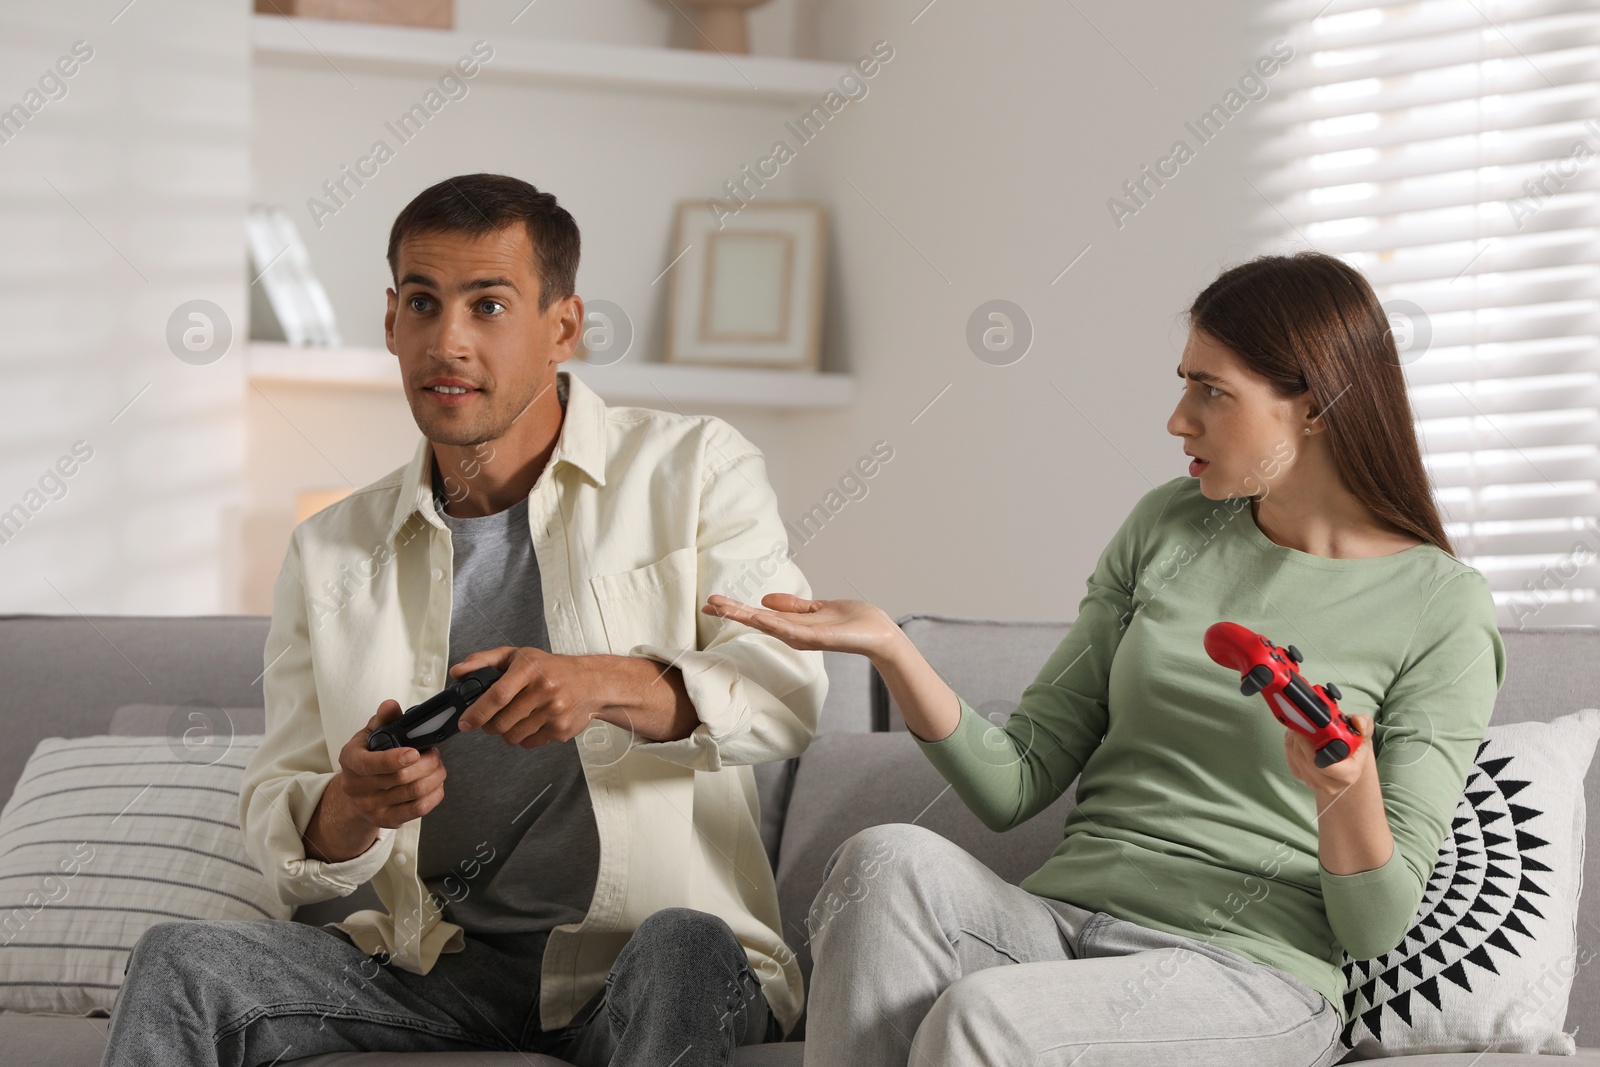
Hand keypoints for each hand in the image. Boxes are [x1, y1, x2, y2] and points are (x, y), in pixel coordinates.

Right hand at [304, 700, 448, 862]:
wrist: (357, 791)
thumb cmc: (367, 757)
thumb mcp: (370, 734)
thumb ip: (383, 719)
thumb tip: (390, 706)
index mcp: (350, 760)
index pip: (371, 764)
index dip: (395, 759)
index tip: (415, 752)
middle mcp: (356, 787)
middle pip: (401, 778)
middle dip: (427, 763)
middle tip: (435, 753)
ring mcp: (371, 807)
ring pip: (414, 793)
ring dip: (434, 776)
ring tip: (438, 766)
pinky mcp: (386, 820)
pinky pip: (418, 810)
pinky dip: (435, 794)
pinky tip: (437, 784)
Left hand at [449, 647, 602, 747]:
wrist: (592, 682)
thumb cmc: (551, 668)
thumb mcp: (517, 656)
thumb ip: (484, 661)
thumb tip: (457, 672)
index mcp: (530, 669)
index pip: (497, 696)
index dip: (477, 712)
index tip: (465, 722)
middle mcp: (545, 690)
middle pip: (502, 722)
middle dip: (489, 725)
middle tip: (492, 718)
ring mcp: (554, 712)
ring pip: (513, 736)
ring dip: (507, 731)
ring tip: (515, 717)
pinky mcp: (560, 730)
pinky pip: (528, 743)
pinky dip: (524, 737)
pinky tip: (532, 722)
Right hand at [702, 593, 899, 658]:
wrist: (878, 633)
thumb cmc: (852, 621)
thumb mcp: (817, 608)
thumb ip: (793, 605)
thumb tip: (765, 599)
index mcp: (792, 625)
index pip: (758, 615)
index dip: (735, 608)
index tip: (712, 601)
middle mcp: (793, 633)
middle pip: (756, 621)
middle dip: (732, 612)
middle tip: (707, 603)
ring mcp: (803, 637)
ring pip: (767, 625)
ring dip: (745, 615)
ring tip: (722, 606)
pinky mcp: (816, 637)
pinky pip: (791, 629)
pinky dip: (773, 623)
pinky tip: (758, 614)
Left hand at [1283, 713, 1375, 799]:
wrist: (1347, 759)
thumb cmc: (1355, 746)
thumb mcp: (1364, 731)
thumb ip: (1363, 724)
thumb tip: (1358, 723)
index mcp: (1349, 774)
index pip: (1325, 765)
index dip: (1312, 746)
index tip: (1309, 728)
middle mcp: (1331, 783)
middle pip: (1306, 760)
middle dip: (1301, 739)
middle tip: (1301, 722)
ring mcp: (1314, 782)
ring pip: (1296, 758)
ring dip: (1294, 740)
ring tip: (1301, 727)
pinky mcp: (1301, 777)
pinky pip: (1290, 759)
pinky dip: (1291, 745)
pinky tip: (1298, 737)